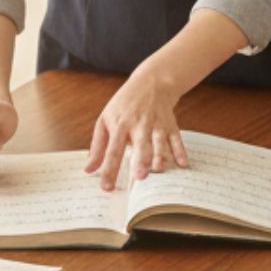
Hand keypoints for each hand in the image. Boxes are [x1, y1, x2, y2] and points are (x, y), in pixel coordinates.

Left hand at [84, 68, 189, 189]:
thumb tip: (88, 170)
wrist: (151, 82)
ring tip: (158, 170)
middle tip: (139, 177)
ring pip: (158, 141)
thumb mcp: (105, 120)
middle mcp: (138, 124)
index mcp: (119, 124)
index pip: (112, 150)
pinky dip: (180, 150)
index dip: (109, 169)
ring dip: (159, 156)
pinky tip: (182, 164)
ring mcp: (156, 123)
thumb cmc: (124, 104)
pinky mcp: (170, 124)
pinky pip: (176, 138)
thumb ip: (98, 147)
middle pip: (139, 143)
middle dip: (140, 159)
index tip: (106, 187)